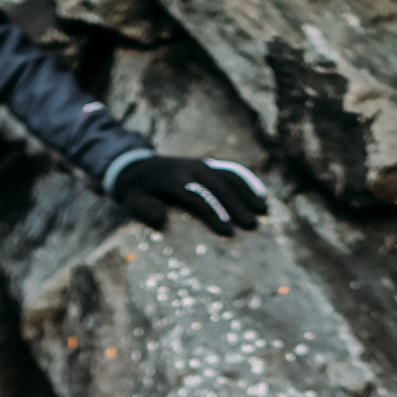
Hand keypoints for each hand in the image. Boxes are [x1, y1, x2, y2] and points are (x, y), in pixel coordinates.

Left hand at [111, 155, 269, 235]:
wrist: (137, 166)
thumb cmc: (137, 193)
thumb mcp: (133, 201)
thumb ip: (145, 210)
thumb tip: (161, 218)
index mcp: (174, 179)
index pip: (198, 197)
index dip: (214, 214)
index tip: (228, 231)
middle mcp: (192, 168)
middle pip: (218, 187)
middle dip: (237, 206)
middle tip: (252, 226)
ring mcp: (202, 164)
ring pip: (229, 177)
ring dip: (247, 193)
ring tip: (263, 211)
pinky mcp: (209, 165)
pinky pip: (231, 171)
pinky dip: (248, 182)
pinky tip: (262, 195)